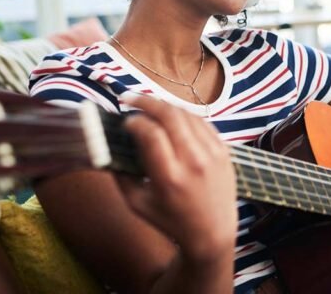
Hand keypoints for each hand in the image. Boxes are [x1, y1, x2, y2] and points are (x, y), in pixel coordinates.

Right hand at [117, 94, 237, 264]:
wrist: (213, 233)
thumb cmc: (170, 220)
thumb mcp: (137, 203)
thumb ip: (120, 175)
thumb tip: (106, 147)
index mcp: (170, 177)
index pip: (152, 134)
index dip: (135, 121)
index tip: (125, 121)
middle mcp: (194, 162)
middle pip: (171, 116)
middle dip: (147, 102)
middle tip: (131, 99)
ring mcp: (213, 154)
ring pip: (187, 115)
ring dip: (165, 106)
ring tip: (149, 106)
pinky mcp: (224, 151)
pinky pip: (202, 122)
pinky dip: (184, 115)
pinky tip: (171, 116)